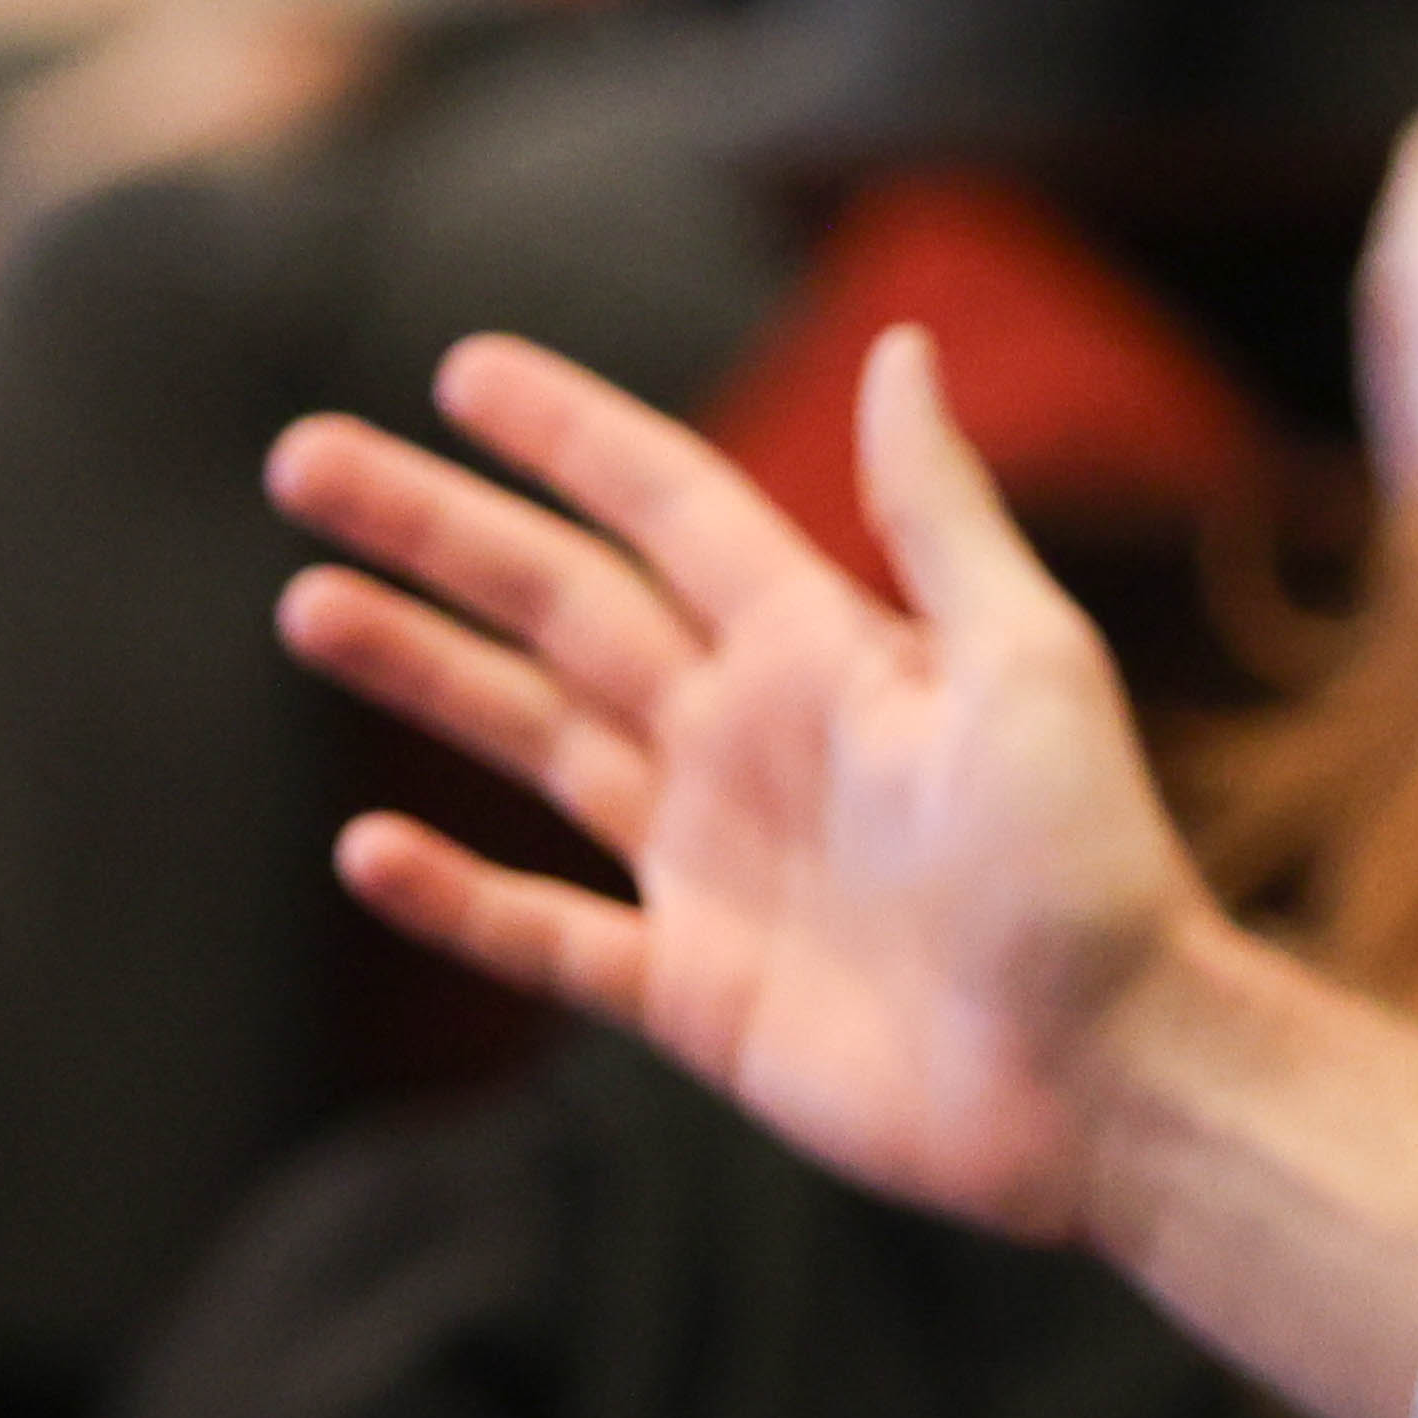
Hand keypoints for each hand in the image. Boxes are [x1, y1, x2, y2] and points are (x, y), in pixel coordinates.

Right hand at [276, 328, 1217, 1239]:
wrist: (1113, 1075)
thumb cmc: (1094, 865)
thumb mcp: (1028, 662)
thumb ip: (937, 512)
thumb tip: (899, 343)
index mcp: (820, 651)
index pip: (662, 510)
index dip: (568, 437)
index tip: (462, 371)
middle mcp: (748, 741)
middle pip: (559, 606)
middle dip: (434, 531)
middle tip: (303, 460)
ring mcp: (713, 868)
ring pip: (532, 741)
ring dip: (422, 672)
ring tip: (307, 605)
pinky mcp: (696, 994)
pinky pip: (545, 937)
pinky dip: (456, 897)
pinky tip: (367, 849)